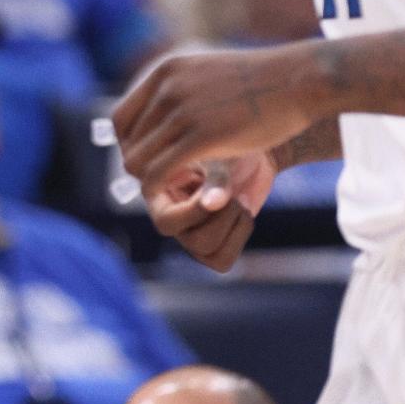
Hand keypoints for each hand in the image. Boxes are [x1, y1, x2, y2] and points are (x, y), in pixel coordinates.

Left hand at [111, 47, 321, 188]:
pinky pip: (158, 172)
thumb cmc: (263, 84)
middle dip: (141, 164)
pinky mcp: (200, 137)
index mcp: (166, 73)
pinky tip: (174, 194)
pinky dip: (157, 188)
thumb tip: (169, 102)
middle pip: (127, 141)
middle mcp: (166, 88)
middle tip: (165, 179)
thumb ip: (185, 89)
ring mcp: (181, 111)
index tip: (150, 159)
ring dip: (150, 179)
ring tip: (173, 186)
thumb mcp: (211, 74)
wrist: (299, 80)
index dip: (130, 144)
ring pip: (137, 160)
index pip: (121, 117)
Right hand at [143, 152, 276, 272]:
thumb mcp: (216, 152)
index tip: (216, 186)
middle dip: (222, 216)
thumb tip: (212, 204)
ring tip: (239, 200)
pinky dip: (240, 234)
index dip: (197, 210)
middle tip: (232, 193)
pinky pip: (223, 260)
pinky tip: (243, 211)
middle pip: (195, 242)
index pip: (167, 222)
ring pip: (210, 252)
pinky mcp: (213, 245)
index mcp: (157, 195)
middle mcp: (171, 218)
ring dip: (234, 223)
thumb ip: (214, 176)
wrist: (247, 148)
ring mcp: (191, 234)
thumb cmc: (223, 143)